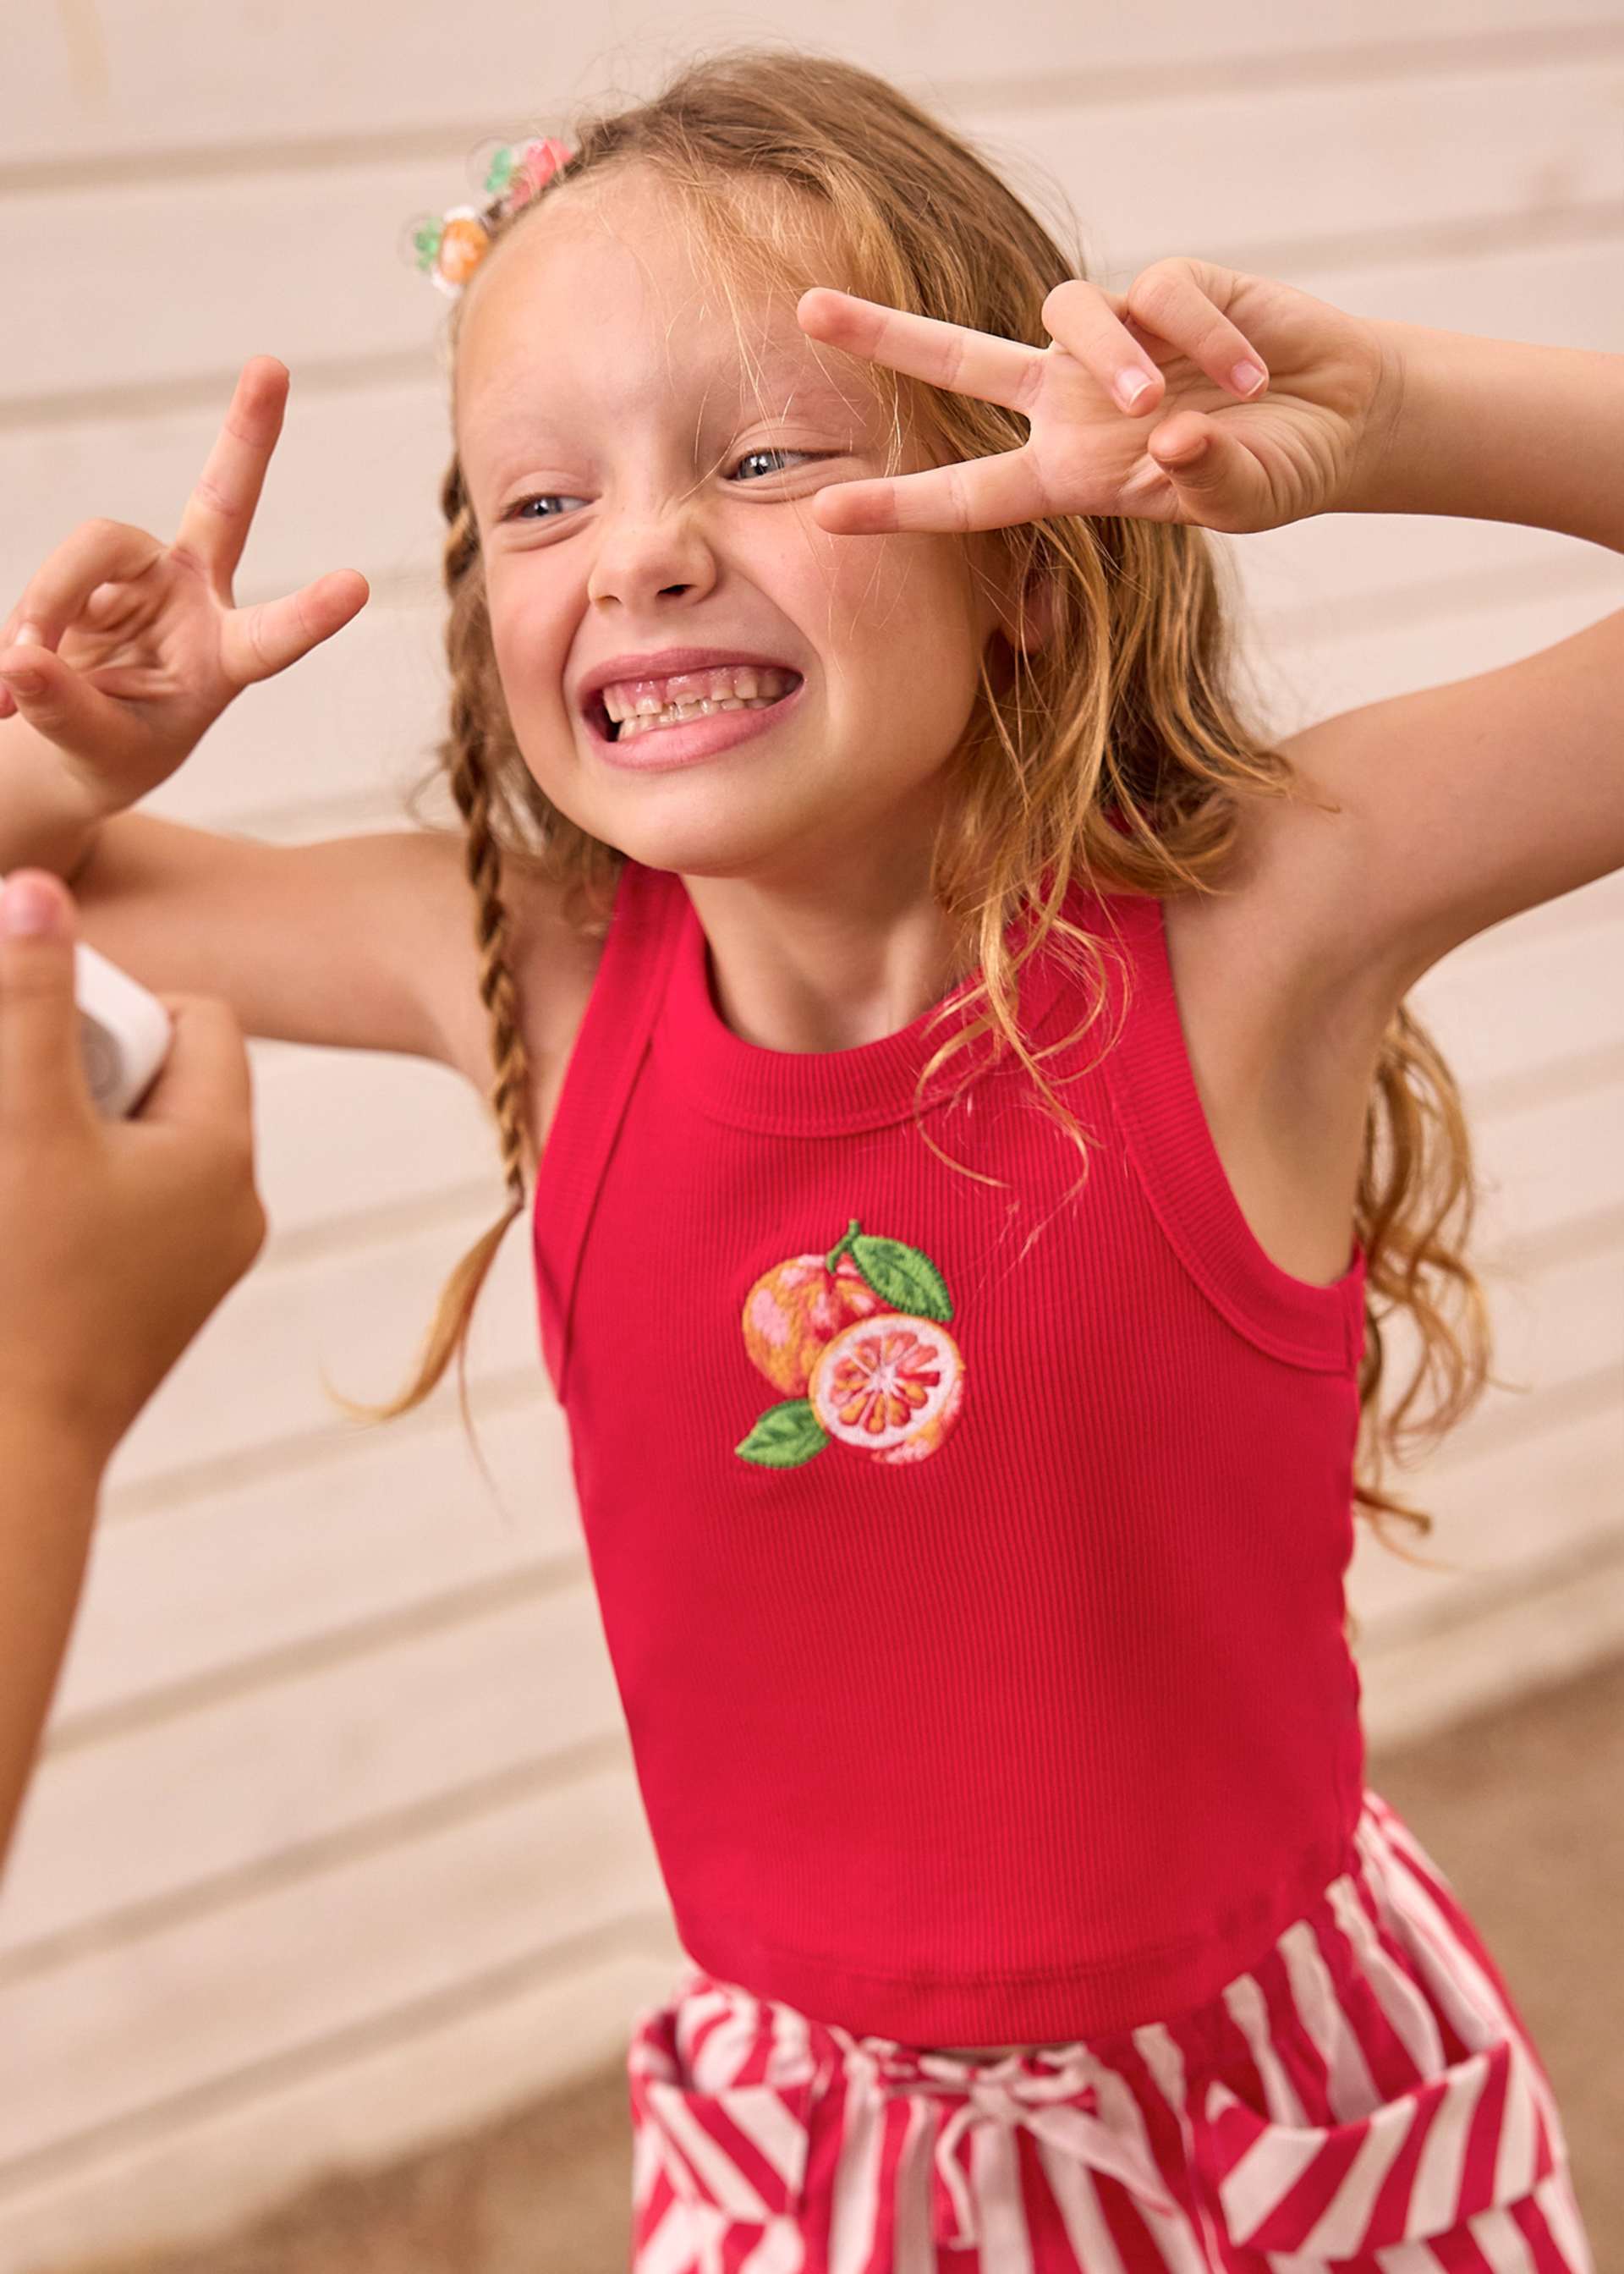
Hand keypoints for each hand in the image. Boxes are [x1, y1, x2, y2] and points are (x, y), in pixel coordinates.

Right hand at [0, 358, 367, 814]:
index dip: (311, 614)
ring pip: (94, 545)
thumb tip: (22, 659)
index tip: (358, 585)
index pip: (273, 636)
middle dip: (248, 435)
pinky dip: (21, 628)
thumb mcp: (103, 752)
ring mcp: (142, 571)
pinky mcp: (89, 565)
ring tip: (17, 684)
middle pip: (218, 504)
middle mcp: (197, 597)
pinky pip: (47, 576)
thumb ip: (71, 711)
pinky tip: (5, 685)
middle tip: (272, 366)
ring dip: (47, 606)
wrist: (73, 738)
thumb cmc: (116, 749)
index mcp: (229, 657)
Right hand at [0, 870, 266, 1471]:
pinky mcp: (148, 1310)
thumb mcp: (22, 1122)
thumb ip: (31, 1002)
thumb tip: (37, 887)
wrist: (5, 1455)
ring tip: (16, 1148)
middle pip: (166, 1081)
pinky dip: (68, 1186)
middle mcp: (232, 1207)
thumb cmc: (13, 1285)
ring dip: (72, 1126)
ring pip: (139, 1147)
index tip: (40, 1027)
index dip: (119, 1004)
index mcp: (224, 1153)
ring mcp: (193, 1266)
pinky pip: (120, 1209)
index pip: (201, 1020)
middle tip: (19, 1089)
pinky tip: (21, 1203)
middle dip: (86, 1067)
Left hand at [796, 257, 1399, 538]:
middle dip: (885, 335)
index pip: (968, 495)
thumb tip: (1171, 437)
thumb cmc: (1275, 473)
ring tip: (1183, 403)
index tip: (823, 514)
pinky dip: (1209, 334)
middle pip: (958, 363)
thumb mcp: (1240, 502)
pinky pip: (1164, 293)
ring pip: (1067, 310)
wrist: (1342, 419)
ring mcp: (1115, 342)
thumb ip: (1204, 483)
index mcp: (1069, 475)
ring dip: (1119, 355)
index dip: (898, 506)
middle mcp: (1073, 403)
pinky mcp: (1168, 288)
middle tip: (806, 309)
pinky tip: (1253, 368)